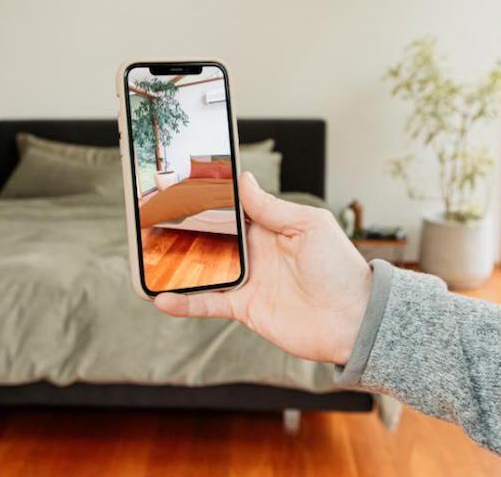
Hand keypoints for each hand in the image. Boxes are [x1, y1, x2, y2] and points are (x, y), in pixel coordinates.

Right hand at [155, 172, 372, 364]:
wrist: (353, 319)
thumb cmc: (340, 268)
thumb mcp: (309, 226)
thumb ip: (272, 207)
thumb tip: (243, 181)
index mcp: (269, 227)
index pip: (231, 208)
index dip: (207, 198)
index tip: (181, 185)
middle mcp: (254, 252)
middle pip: (210, 236)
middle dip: (183, 227)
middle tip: (151, 216)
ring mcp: (247, 280)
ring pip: (203, 268)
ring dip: (176, 263)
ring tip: (147, 255)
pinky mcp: (244, 307)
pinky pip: (208, 303)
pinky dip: (185, 302)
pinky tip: (162, 298)